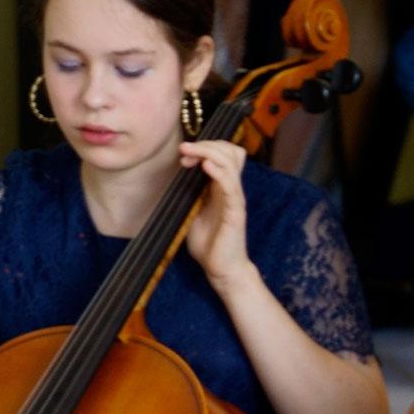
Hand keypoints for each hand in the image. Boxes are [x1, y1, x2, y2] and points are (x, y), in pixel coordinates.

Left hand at [180, 140, 254, 289]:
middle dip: (206, 144)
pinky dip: (220, 171)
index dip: (205, 148)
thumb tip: (177, 177)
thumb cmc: (209, 243)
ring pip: (231, 162)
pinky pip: (231, 185)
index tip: (183, 156)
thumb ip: (191, 194)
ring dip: (209, 152)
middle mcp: (231, 189)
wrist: (222, 269)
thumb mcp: (193, 212)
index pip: (224, 154)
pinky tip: (206, 167)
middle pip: (230, 151)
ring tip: (190, 155)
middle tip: (184, 151)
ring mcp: (235, 199)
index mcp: (222, 188)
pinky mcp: (236, 212)